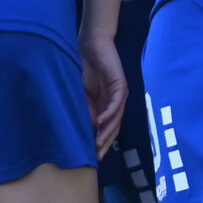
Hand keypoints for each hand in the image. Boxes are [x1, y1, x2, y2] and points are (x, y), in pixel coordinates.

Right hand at [82, 31, 127, 156]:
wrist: (91, 45)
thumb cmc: (85, 67)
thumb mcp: (82, 93)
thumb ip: (86, 109)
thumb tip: (88, 128)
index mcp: (106, 106)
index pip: (106, 129)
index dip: (100, 143)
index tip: (92, 157)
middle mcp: (115, 103)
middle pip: (114, 128)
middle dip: (105, 143)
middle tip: (97, 157)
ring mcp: (119, 94)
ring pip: (116, 118)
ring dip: (108, 132)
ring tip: (98, 144)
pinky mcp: (120, 85)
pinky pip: (116, 103)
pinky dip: (109, 113)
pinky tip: (101, 122)